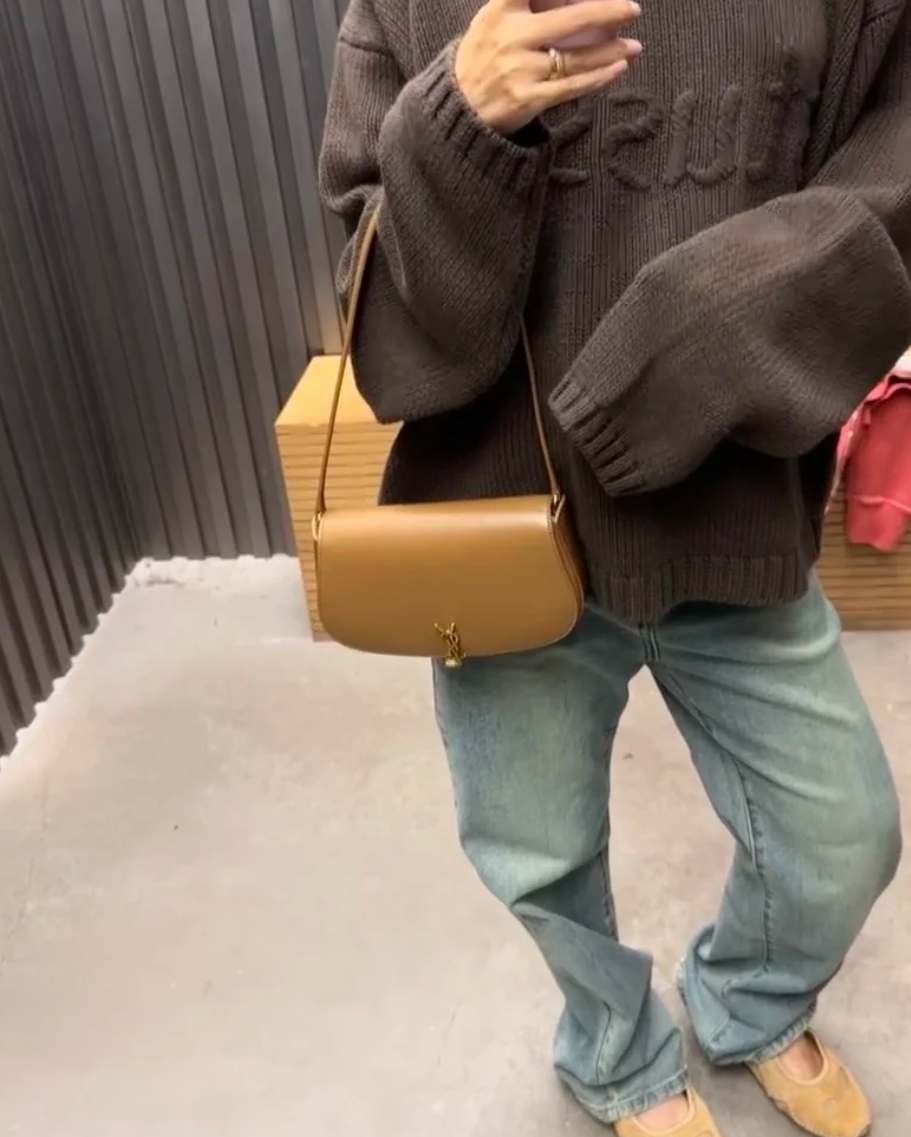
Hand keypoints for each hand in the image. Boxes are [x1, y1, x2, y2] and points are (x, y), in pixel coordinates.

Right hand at [454, 0, 641, 133]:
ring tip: (634, 46)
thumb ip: (523, 2)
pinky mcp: (527, 100)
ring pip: (576, 58)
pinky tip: (618, 68)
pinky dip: (598, 77)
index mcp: (502, 10)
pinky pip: (571, 87)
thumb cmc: (482, 57)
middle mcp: (512, 38)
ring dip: (611, 51)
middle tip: (633, 9)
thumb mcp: (492, 19)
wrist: (458, 107)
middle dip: (608, 12)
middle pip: (571, 20)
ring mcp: (520, 71)